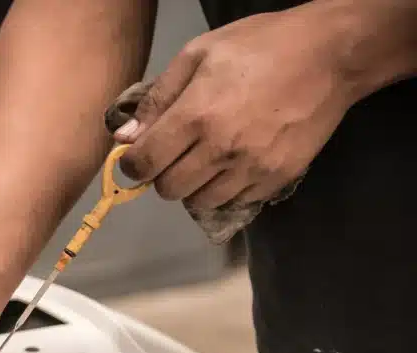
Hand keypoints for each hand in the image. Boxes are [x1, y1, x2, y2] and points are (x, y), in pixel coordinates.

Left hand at [113, 4, 356, 210]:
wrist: (331, 55)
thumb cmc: (260, 46)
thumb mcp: (199, 54)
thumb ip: (157, 98)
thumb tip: (125, 137)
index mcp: (196, 116)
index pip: (144, 163)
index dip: (132, 165)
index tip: (137, 159)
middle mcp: (221, 149)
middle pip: (169, 189)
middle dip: (163, 175)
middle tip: (174, 156)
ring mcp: (252, 168)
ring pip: (201, 201)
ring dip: (195, 185)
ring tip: (206, 159)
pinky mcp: (277, 179)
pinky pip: (236, 201)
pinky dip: (226, 190)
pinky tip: (233, 164)